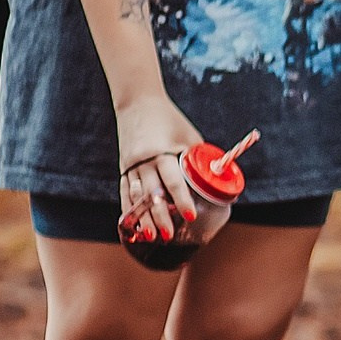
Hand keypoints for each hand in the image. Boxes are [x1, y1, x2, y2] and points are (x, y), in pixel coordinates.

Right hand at [115, 99, 205, 241]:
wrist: (137, 102)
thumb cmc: (170, 120)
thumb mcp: (189, 136)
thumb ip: (199, 159)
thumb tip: (217, 181)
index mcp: (161, 152)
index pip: (173, 180)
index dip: (182, 199)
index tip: (191, 216)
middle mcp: (143, 161)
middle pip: (152, 193)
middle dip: (160, 215)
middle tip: (169, 235)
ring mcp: (130, 165)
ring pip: (136, 196)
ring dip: (144, 218)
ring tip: (151, 237)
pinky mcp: (123, 168)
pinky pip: (125, 193)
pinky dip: (129, 211)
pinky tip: (135, 227)